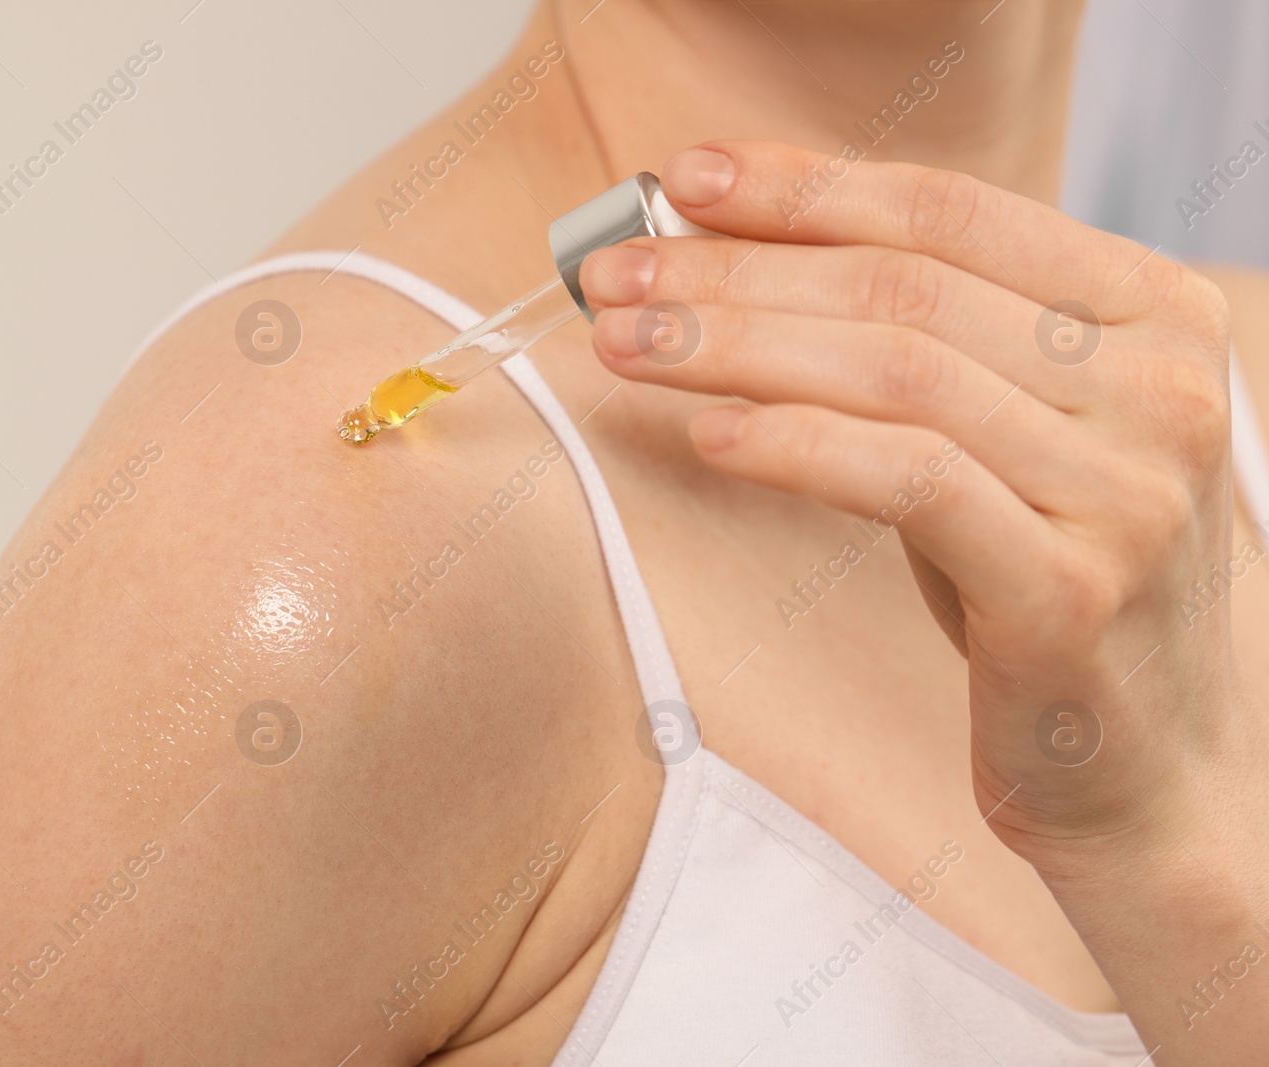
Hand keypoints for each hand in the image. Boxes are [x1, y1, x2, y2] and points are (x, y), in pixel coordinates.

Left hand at [579, 141, 1257, 871]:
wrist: (1146, 761)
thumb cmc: (1044, 578)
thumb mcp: (1004, 434)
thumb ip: (915, 343)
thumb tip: (731, 259)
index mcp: (1153, 314)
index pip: (952, 210)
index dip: (803, 188)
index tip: (684, 181)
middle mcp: (1160, 387)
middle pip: (906, 286)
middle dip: (738, 272)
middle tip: (616, 277)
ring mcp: (1127, 489)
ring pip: (898, 370)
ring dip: (736, 347)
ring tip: (627, 346)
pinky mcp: (1071, 590)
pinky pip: (907, 481)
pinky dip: (794, 445)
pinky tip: (710, 433)